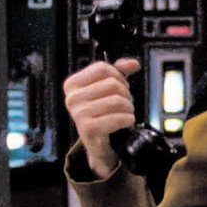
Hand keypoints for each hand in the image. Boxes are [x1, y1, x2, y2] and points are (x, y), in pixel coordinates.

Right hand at [63, 58, 141, 177]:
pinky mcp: (89, 129)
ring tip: (124, 113)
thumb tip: (133, 63)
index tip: (118, 86)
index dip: (117, 76)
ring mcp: (79, 114)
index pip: (102, 67)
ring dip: (128, 108)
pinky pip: (119, 118)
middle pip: (112, 83)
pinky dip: (128, 120)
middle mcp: (72, 98)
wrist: (97, 143)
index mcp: (72, 84)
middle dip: (125, 93)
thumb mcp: (107, 88)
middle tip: (123, 102)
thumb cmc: (101, 113)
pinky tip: (124, 122)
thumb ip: (119, 71)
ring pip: (118, 100)